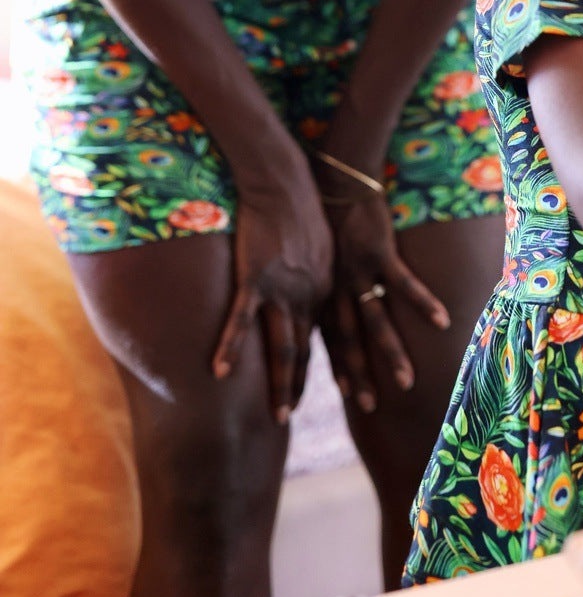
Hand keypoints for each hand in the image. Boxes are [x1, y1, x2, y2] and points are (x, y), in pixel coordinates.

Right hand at [212, 163, 332, 423]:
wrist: (284, 179)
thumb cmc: (300, 204)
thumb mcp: (319, 244)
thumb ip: (316, 271)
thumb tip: (311, 287)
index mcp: (324, 288)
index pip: (331, 337)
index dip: (342, 366)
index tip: (350, 392)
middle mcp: (308, 294)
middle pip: (308, 350)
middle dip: (308, 387)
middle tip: (305, 418)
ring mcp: (283, 289)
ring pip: (283, 346)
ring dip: (282, 384)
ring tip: (280, 416)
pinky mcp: (256, 277)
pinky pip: (241, 321)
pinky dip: (230, 348)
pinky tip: (219, 372)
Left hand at [320, 191, 449, 413]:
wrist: (334, 178)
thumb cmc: (329, 213)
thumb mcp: (319, 254)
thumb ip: (326, 281)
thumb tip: (330, 301)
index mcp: (324, 290)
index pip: (330, 339)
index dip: (338, 367)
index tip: (347, 396)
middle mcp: (337, 289)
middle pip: (349, 341)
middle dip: (359, 376)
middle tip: (370, 407)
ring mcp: (358, 273)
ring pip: (375, 322)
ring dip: (391, 354)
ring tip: (407, 381)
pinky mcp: (379, 253)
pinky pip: (403, 285)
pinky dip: (422, 304)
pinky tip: (441, 322)